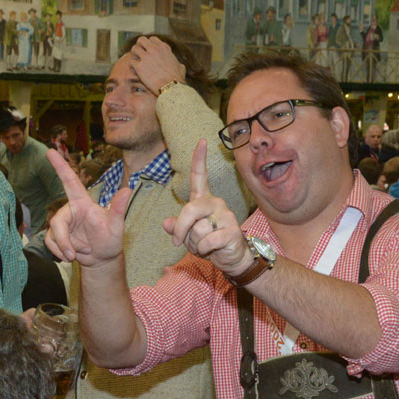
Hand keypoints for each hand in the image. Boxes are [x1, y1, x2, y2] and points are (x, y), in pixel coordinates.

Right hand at [43, 149, 129, 265]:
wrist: (101, 259)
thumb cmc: (111, 240)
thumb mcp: (117, 226)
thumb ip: (119, 209)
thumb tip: (127, 190)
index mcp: (82, 203)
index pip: (70, 181)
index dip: (60, 166)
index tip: (51, 151)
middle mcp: (70, 211)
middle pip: (57, 221)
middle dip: (64, 240)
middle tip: (73, 255)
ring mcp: (62, 224)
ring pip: (53, 234)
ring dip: (65, 248)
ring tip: (81, 254)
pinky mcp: (56, 236)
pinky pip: (50, 242)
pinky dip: (60, 252)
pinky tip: (72, 256)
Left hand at [128, 36, 184, 94]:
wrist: (171, 87)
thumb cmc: (177, 79)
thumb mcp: (180, 67)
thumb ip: (177, 63)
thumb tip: (180, 65)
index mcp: (164, 48)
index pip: (152, 39)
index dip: (148, 44)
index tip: (148, 51)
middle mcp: (154, 49)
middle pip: (141, 40)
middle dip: (139, 46)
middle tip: (139, 54)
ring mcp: (146, 57)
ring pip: (134, 49)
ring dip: (134, 55)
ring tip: (136, 62)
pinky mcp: (139, 66)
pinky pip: (131, 62)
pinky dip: (132, 66)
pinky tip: (135, 71)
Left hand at [162, 140, 252, 273]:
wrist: (230, 258)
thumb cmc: (206, 242)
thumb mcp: (186, 234)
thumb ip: (176, 226)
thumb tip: (166, 223)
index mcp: (203, 199)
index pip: (199, 176)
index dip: (199, 159)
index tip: (201, 140)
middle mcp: (215, 203)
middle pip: (190, 210)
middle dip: (180, 229)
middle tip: (177, 242)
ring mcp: (226, 215)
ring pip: (197, 229)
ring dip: (194, 243)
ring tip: (203, 244)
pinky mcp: (232, 230)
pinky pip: (207, 240)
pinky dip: (203, 249)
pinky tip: (211, 250)